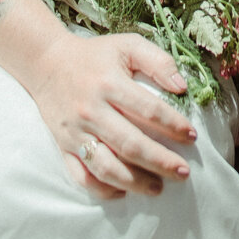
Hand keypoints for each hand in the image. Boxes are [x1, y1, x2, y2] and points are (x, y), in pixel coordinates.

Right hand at [23, 28, 196, 199]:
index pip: (148, 110)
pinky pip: (82, 176)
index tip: (192, 136)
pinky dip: (102, 189)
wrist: (47, 62)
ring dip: (135, 182)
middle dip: (160, 161)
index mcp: (110, 83)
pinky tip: (123, 192)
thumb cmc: (95, 55)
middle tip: (183, 172)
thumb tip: (182, 87)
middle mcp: (92, 110)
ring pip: (107, 167)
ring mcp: (76, 132)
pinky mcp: (64, 147)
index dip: (173, 125)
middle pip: (130, 144)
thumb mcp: (128, 46)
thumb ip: (157, 62)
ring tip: (158, 188)